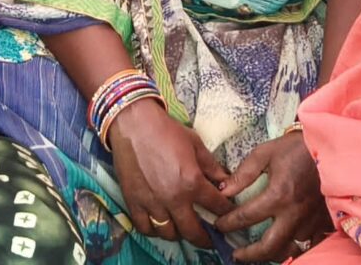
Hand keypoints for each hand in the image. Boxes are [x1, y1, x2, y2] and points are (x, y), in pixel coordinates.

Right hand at [108, 99, 232, 249]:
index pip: (216, 206)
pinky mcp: (133, 202)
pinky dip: (154, 231)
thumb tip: (225, 182)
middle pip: (193, 232)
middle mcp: (173, 198)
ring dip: (179, 234)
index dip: (226, 212)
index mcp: (192, 182)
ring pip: (169, 234)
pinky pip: (145, 228)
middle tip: (209, 237)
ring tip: (184, 228)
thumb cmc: (165, 130)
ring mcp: (152, 203)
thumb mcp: (195, 144)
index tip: (228, 215)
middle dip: (205, 237)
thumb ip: (211, 166)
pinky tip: (161, 225)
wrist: (133, 122)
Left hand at [214, 133, 323, 261]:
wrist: (332, 147)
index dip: (227, 224)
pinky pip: (308, 243)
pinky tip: (286, 244)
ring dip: (272, 251)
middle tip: (236, 254)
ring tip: (259, 250)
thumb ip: (243, 173)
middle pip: (269, 247)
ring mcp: (310, 221)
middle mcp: (294, 214)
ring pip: (289, 247)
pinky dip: (296, 246)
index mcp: (278, 195)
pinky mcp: (324, 222)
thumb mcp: (266, 153)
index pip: (245, 217)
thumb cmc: (297, 147)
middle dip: (249, 255)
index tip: (218, 225)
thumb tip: (224, 191)